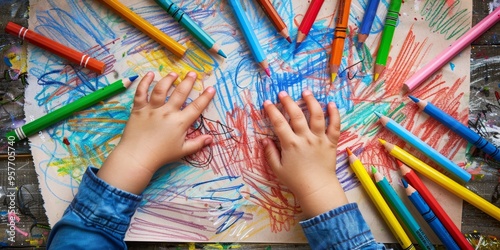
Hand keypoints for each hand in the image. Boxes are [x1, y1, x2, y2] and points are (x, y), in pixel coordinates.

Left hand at [97, 71, 215, 193]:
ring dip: (168, 79)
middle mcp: (167, 113)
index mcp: (180, 123)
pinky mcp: (139, 109)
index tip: (211, 88)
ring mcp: (152, 109)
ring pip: (161, 89)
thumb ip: (197, 143)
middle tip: (193, 73)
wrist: (137, 157)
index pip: (196, 107)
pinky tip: (150, 74)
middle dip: (188, 82)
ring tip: (174, 73)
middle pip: (180, 93)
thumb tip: (211, 138)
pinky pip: (141, 92)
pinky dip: (145, 82)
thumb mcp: (182, 151)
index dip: (205, 97)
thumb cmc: (161, 155)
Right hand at [262, 90, 347, 217]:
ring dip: (311, 102)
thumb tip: (263, 140)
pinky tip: (331, 104)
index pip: (279, 123)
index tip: (267, 103)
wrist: (317, 189)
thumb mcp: (277, 169)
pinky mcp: (331, 142)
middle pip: (296, 115)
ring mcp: (319, 139)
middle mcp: (305, 139)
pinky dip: (334, 114)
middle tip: (283, 93)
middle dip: (288, 102)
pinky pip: (335, 126)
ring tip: (306, 92)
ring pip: (317, 116)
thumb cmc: (296, 180)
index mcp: (290, 145)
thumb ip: (270, 153)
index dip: (272, 111)